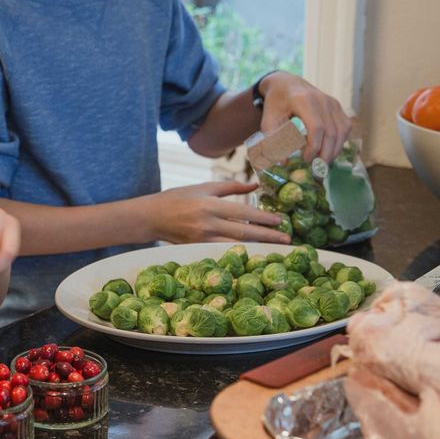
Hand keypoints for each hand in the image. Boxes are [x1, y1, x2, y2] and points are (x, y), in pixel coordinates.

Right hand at [144, 182, 289, 244]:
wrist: (152, 216)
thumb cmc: (178, 198)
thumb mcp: (204, 187)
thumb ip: (231, 187)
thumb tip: (257, 185)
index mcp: (210, 205)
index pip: (243, 213)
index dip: (263, 218)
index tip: (281, 220)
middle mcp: (208, 224)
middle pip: (244, 232)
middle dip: (268, 236)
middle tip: (287, 239)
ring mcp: (202, 239)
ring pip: (236, 245)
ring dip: (258, 247)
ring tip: (276, 248)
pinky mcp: (198, 249)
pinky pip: (223, 251)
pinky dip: (240, 252)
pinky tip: (253, 253)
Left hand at [258, 73, 351, 162]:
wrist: (286, 84)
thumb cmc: (276, 103)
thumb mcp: (268, 120)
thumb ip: (273, 140)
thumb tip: (283, 163)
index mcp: (304, 100)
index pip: (317, 127)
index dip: (314, 147)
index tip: (305, 160)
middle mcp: (322, 100)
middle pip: (331, 132)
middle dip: (326, 153)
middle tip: (316, 169)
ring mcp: (332, 102)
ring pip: (341, 131)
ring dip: (334, 150)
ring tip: (323, 163)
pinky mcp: (338, 106)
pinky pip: (345, 127)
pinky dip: (339, 142)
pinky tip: (329, 151)